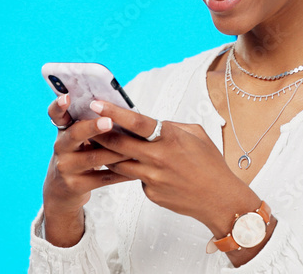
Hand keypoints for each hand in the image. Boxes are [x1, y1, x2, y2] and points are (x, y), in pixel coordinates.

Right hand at [41, 94, 134, 245]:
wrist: (62, 189)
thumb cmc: (78, 155)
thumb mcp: (78, 139)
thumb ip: (90, 125)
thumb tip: (119, 108)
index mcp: (64, 131)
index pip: (56, 114)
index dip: (59, 105)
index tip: (66, 97)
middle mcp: (61, 147)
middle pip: (75, 134)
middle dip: (93, 128)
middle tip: (109, 122)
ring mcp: (66, 167)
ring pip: (94, 158)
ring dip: (116, 153)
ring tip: (135, 148)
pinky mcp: (75, 185)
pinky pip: (103, 178)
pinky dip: (121, 174)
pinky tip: (135, 171)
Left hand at [86, 100, 261, 238]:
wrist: (219, 198)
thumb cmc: (211, 163)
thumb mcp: (196, 135)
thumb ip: (171, 126)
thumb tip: (151, 123)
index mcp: (171, 138)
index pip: (136, 122)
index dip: (113, 112)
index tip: (96, 104)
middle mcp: (158, 158)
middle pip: (118, 144)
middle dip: (98, 133)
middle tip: (84, 124)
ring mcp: (153, 178)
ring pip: (118, 163)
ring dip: (106, 153)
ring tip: (96, 144)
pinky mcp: (150, 193)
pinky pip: (134, 179)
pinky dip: (131, 170)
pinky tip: (133, 166)